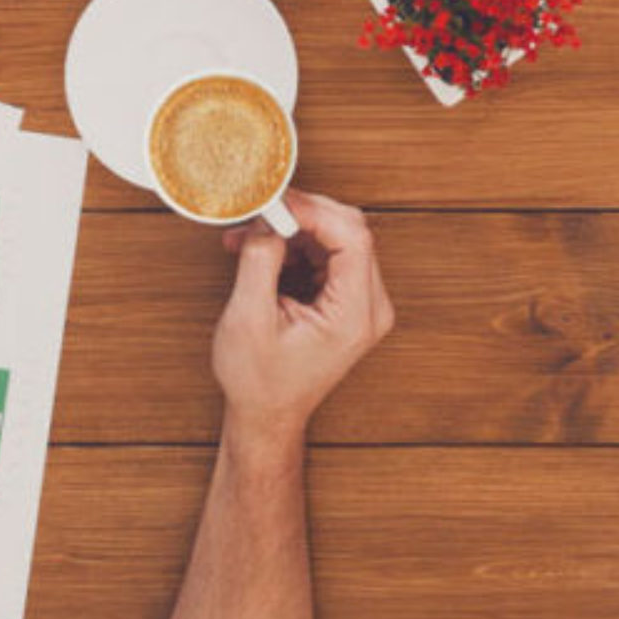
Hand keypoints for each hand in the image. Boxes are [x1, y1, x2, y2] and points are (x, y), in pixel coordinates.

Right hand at [210, 191, 394, 446]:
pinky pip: (328, 254)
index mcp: (355, 314)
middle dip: (302, 215)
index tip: (276, 202)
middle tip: (260, 212)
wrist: (267, 416)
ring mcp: (362, 303)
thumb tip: (268, 218)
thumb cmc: (259, 382)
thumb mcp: (248, 319)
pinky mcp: (347, 300)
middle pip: (350, 231)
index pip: (353, 237)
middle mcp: (370, 306)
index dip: (314, 210)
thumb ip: (261, 261)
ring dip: (293, 230)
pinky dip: (295, 246)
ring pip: (337, 238)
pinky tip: (261, 251)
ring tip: (248, 238)